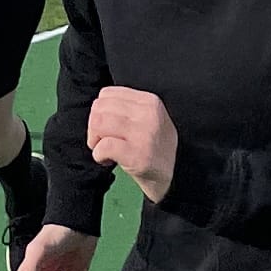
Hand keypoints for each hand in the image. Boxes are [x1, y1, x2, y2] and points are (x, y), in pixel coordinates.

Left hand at [86, 85, 177, 199]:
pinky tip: (107, 161)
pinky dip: (99, 155)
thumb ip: (126, 107)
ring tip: (105, 151)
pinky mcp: (138, 155)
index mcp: (149, 100)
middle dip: (94, 127)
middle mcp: (148, 114)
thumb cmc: (154, 147)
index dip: (100, 112)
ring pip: (99, 123)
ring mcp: (144, 135)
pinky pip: (104, 146)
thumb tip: (97, 107)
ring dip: (95, 141)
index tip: (108, 128)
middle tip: (104, 142)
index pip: (106, 94)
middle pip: (99, 108)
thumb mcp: (148, 118)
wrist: (175, 175)